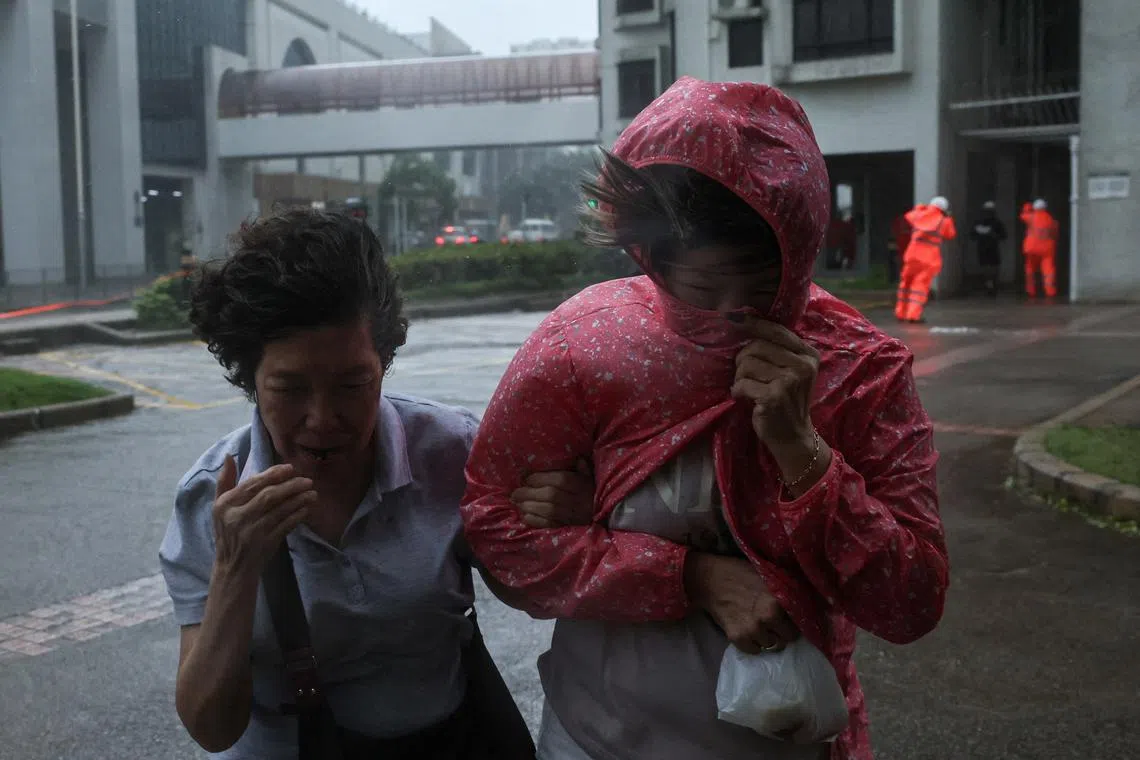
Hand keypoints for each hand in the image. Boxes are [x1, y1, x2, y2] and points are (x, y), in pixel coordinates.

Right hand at [211, 455, 315, 578]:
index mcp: (225, 505)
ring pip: (280, 510)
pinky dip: (298, 515)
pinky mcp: (266, 543)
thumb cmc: (228, 531)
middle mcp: (238, 517)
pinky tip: (307, 508)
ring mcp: (253, 531)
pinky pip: (286, 525)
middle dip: (290, 486)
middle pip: (268, 496)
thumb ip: (225, 481)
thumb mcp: (219, 506)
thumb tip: (229, 456)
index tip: (290, 468)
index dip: (273, 474)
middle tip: (307, 480)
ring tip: (312, 492)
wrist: (233, 567)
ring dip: (299, 499)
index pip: (252, 484)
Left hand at [511, 459, 594, 527]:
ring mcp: (574, 516)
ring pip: (550, 510)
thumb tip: (578, 459)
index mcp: (582, 485)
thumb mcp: (591, 479)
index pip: (561, 480)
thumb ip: (584, 469)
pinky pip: (551, 525)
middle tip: (515, 493)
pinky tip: (526, 516)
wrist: (607, 518)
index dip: (542, 478)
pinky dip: (537, 521)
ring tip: (518, 503)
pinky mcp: (569, 528)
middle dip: (530, 493)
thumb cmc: (593, 494)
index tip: (527, 478)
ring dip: (531, 506)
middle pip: (552, 495)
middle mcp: (578, 500)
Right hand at [685, 553, 798, 653]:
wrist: (710, 579)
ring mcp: (752, 630)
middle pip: (787, 638)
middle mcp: (767, 617)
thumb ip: (784, 592)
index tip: (788, 619)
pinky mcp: (737, 638)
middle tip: (775, 624)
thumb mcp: (767, 577)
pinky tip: (748, 631)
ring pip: (771, 645)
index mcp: (778, 600)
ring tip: (759, 626)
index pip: (798, 623)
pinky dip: (753, 644)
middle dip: (782, 631)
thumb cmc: (740, 573)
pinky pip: (754, 650)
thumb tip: (803, 604)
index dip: (793, 620)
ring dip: (767, 637)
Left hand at [730, 317, 819, 445]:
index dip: (753, 324)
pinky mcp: (773, 397)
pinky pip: (741, 383)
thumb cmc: (787, 400)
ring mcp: (789, 381)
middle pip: (756, 346)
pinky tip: (744, 398)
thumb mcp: (792, 371)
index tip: (734, 318)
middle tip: (747, 375)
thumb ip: (777, 349)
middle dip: (743, 360)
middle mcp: (802, 365)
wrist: (794, 436)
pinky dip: (737, 391)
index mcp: (808, 355)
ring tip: (749, 388)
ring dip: (740, 377)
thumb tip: (744, 320)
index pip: (776, 331)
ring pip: (746, 364)